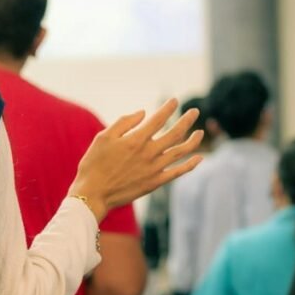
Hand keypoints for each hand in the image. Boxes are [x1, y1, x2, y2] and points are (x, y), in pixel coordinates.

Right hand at [70, 98, 203, 221]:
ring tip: (200, 132)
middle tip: (194, 112)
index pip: (158, 119)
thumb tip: (143, 113)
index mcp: (136, 139)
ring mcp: (155, 168)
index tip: (174, 100)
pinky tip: (199, 158)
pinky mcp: (156, 182)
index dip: (168, 108)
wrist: (93, 193)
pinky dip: (190, 164)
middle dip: (187, 120)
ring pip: (181, 151)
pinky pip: (178, 172)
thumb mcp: (103, 137)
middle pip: (175, 133)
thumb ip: (124, 123)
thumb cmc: (94, 164)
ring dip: (193, 140)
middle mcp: (149, 153)